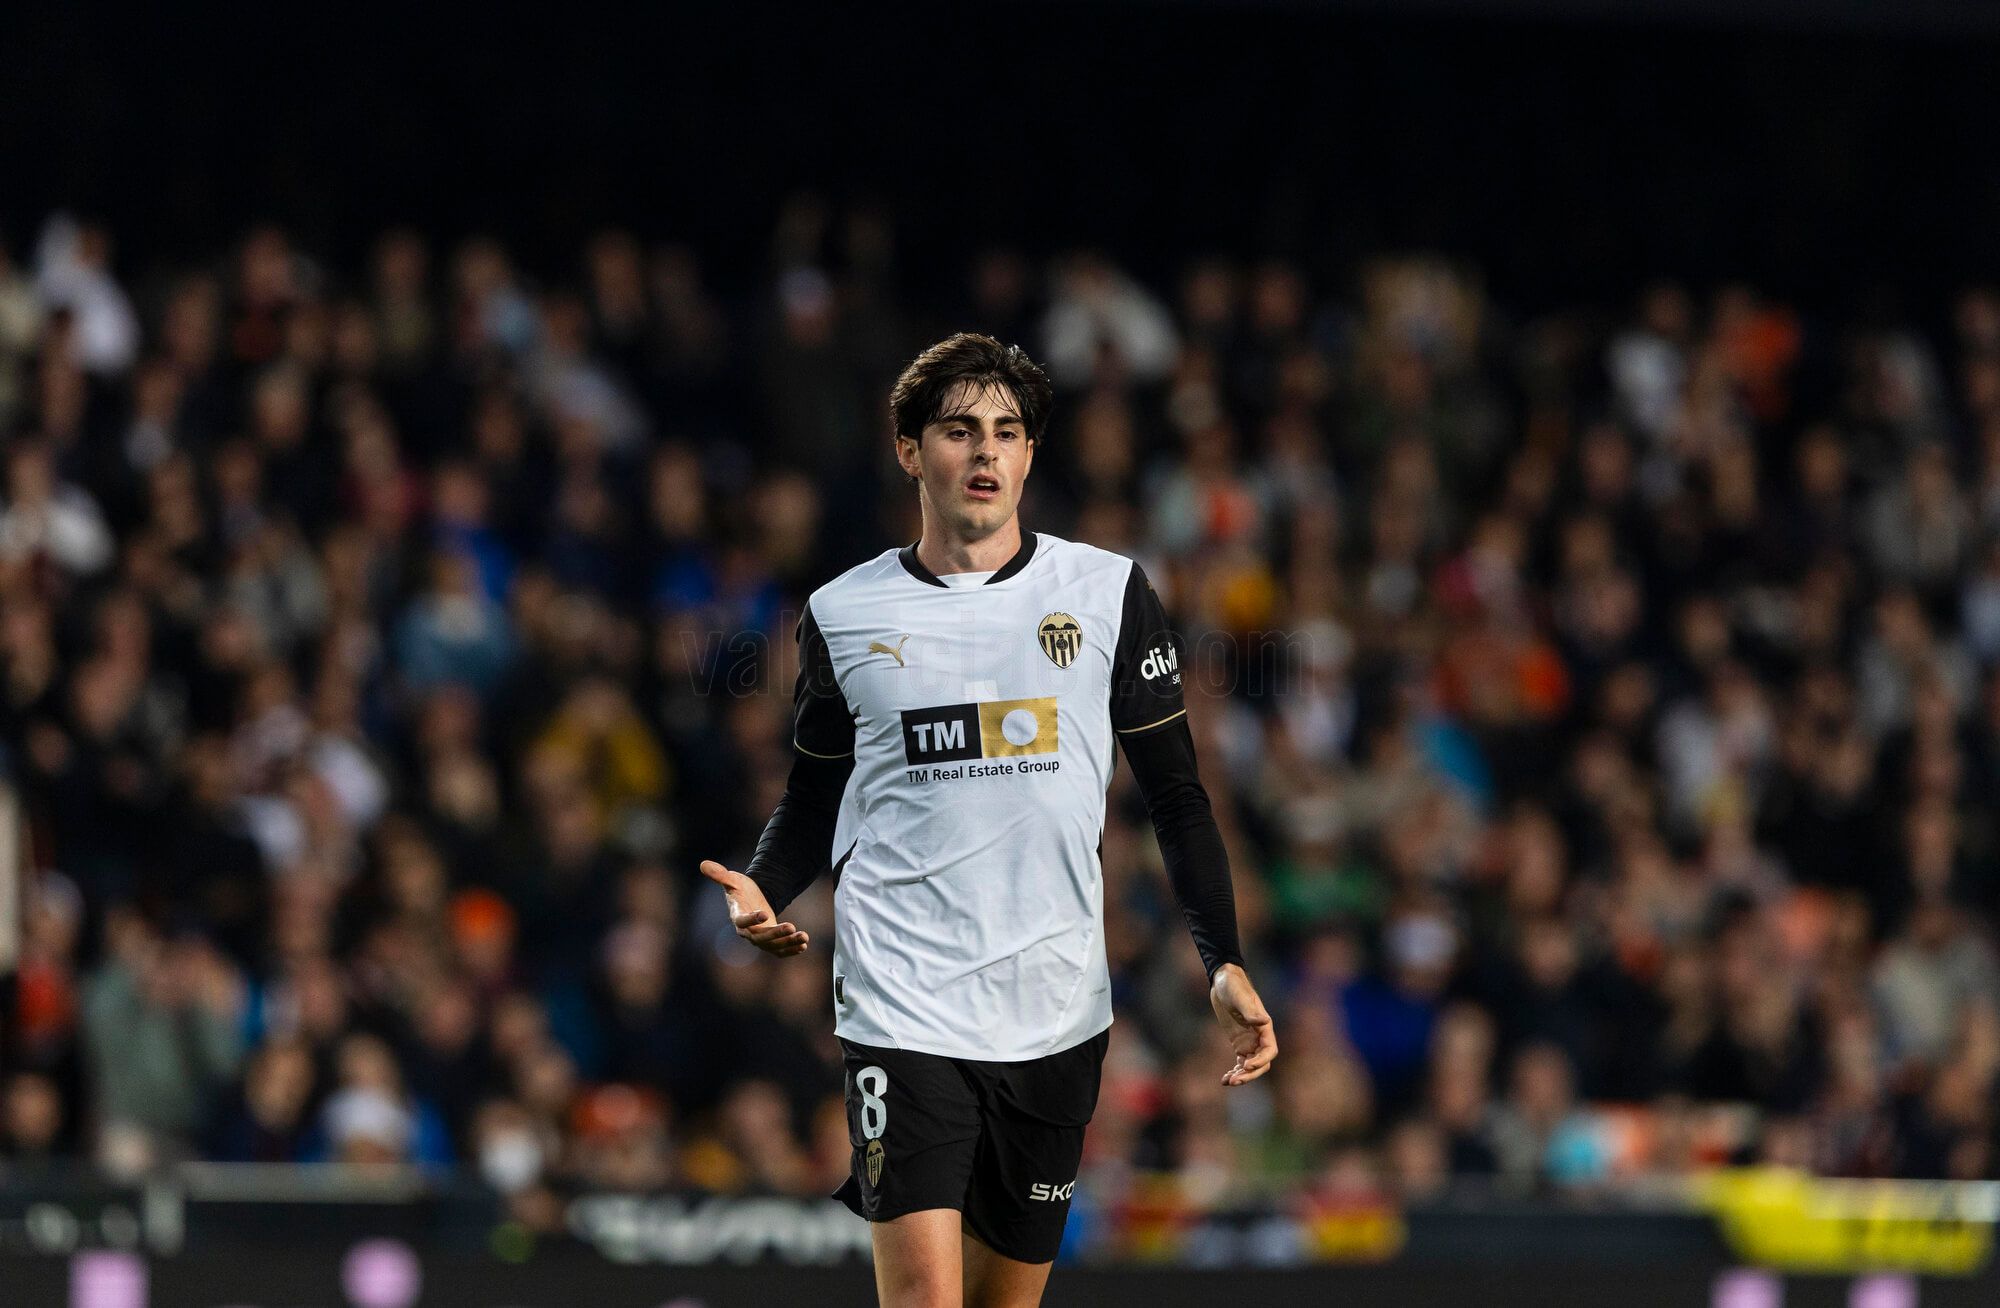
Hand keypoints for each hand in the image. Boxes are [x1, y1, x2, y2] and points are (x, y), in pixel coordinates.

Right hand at [700, 860, 809, 956]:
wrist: (751, 899)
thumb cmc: (739, 889)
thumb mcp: (732, 880)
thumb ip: (720, 875)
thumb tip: (703, 864)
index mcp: (737, 916)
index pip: (742, 921)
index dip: (751, 919)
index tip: (764, 913)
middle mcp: (747, 931)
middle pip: (760, 938)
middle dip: (776, 934)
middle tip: (791, 926)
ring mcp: (759, 938)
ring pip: (772, 946)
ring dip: (788, 943)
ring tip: (804, 937)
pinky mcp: (770, 942)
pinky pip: (779, 950)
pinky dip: (790, 950)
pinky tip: (803, 946)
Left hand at [1209, 963, 1276, 1085]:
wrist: (1222, 980)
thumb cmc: (1232, 985)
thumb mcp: (1239, 996)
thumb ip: (1250, 1011)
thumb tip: (1264, 1021)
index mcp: (1264, 1026)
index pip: (1270, 1050)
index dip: (1261, 1060)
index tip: (1246, 1065)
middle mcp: (1259, 1036)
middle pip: (1261, 1063)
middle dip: (1250, 1074)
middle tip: (1234, 1080)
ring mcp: (1249, 1041)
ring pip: (1251, 1066)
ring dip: (1242, 1076)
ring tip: (1228, 1082)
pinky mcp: (1239, 1043)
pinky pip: (1240, 1063)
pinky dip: (1234, 1072)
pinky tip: (1224, 1080)